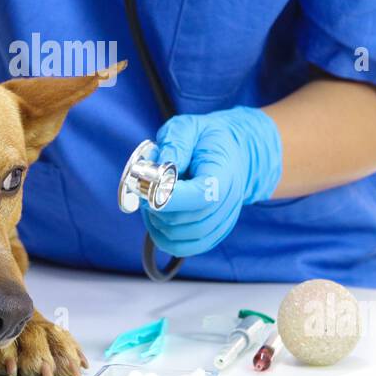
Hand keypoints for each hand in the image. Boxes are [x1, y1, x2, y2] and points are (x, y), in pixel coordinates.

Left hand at [140, 106, 283, 257]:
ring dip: (157, 222)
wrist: (232, 152)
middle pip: (187, 221)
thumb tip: (160, 168)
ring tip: (150, 200)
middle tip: (143, 188)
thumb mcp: (189, 127)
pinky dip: (162, 237)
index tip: (148, 185)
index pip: (200, 196)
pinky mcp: (213, 234)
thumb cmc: (206, 140)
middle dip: (157, 207)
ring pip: (181, 238)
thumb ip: (175, 144)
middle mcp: (228, 203)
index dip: (170, 197)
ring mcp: (222, 222)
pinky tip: (156, 217)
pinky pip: (183, 247)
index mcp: (224, 174)